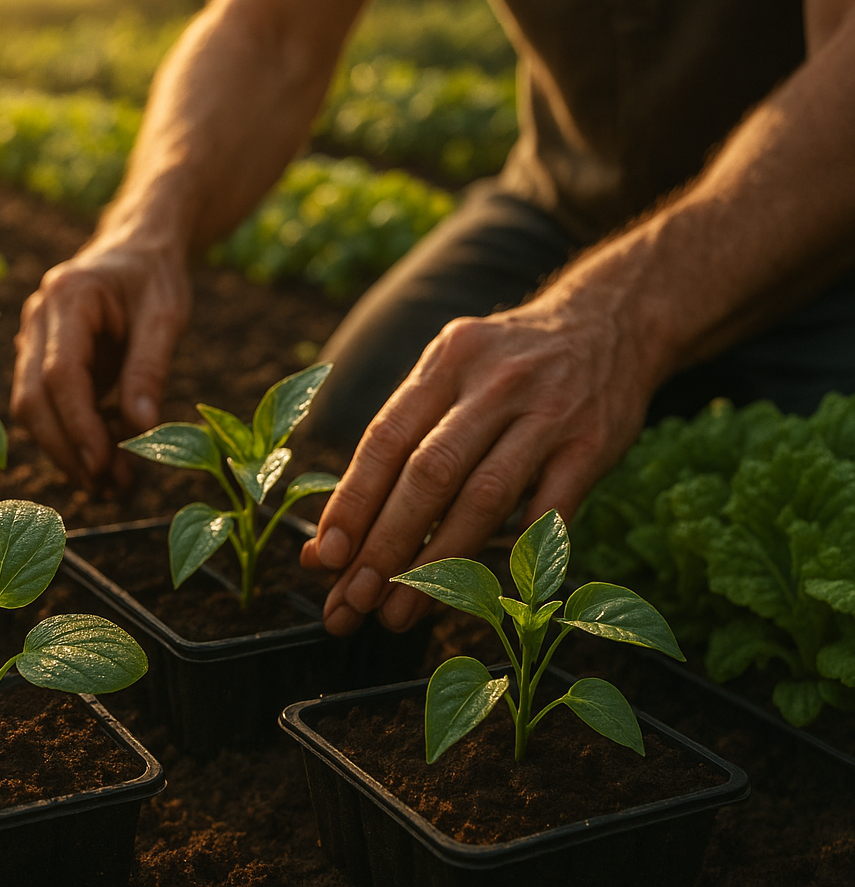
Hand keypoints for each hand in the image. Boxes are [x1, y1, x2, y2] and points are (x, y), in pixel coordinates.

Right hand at [11, 238, 190, 482]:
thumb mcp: (166, 316)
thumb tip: (141, 430)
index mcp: (68, 296)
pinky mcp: (40, 359)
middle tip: (107, 486)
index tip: (102, 465)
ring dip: (66, 449)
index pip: (59, 372)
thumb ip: (150, 369)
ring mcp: (31, 338)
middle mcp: (37, 316)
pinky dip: (71, 436)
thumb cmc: (155, 277)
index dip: (77, 424)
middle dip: (65, 448)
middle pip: (33, 396)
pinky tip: (106, 458)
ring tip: (113, 483)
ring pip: (31, 406)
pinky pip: (46, 405)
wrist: (137, 250)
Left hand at [300, 297, 658, 635]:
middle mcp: (493, 383)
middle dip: (386, 544)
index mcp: (444, 363)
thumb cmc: (504, 368)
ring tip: (403, 612)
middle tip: (357, 600)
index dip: (353, 501)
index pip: (386, 439)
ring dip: (439, 563)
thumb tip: (328, 541)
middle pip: (429, 473)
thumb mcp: (447, 377)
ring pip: (484, 497)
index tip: (326, 557)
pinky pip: (551, 511)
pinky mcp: (593, 444)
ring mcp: (547, 413)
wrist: (608, 322)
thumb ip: (395, 448)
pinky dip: (517, 552)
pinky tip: (484, 590)